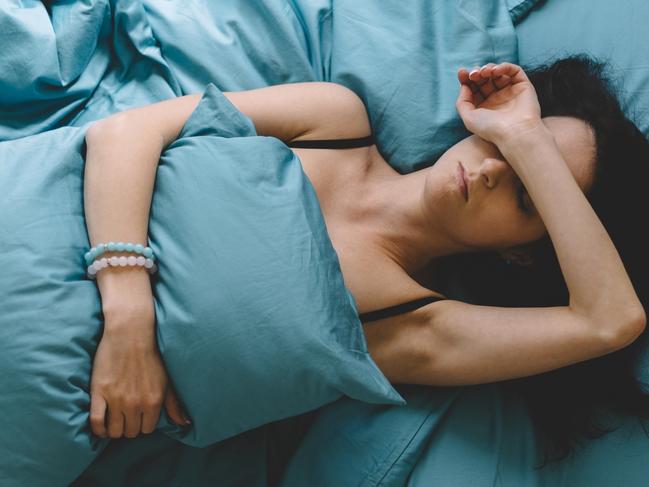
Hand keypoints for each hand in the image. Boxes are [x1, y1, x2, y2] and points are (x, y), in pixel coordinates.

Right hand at [89, 305, 190, 438]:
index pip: (147, 429)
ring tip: (114, 420)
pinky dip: (98, 429)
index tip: (139, 417)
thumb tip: (184, 423)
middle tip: (126, 417)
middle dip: (129, 426)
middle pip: (131, 432)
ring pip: (114, 431)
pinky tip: (101, 426)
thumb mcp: (167, 380)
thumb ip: (175, 404)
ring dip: (115, 429)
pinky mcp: (99, 392)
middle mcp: (136, 403)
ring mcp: (116, 399)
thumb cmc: (151, 354)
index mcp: (154, 401)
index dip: (143, 424)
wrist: (130, 333)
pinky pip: (96, 422)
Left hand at [455, 62, 542, 144]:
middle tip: (473, 74)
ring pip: (498, 73)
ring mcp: (510, 92)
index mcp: (485, 106)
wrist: (514, 132)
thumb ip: (462, 101)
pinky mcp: (523, 86)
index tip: (461, 72)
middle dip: (477, 73)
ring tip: (484, 72)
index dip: (467, 78)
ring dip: (489, 68)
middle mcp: (497, 98)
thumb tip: (464, 85)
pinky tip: (495, 71)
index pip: (474, 88)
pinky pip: (514, 70)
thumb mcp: (468, 117)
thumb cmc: (491, 128)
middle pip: (485, 79)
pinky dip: (504, 66)